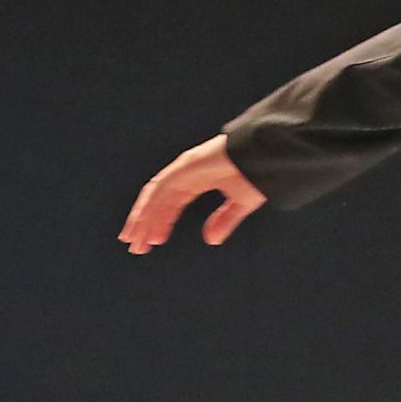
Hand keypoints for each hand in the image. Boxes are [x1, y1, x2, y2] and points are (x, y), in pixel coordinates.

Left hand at [122, 139, 265, 250]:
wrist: (266, 155)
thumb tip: (211, 240)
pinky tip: (143, 223)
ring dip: (141, 218)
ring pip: (154, 196)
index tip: (154, 241)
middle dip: (145, 224)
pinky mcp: (184, 166)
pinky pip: (161, 188)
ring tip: (134, 240)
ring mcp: (183, 169)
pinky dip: (149, 206)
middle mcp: (186, 174)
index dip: (161, 222)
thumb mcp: (240, 204)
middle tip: (136, 246)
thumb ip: (225, 220)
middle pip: (157, 201)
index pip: (171, 203)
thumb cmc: (258, 174)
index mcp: (197, 181)